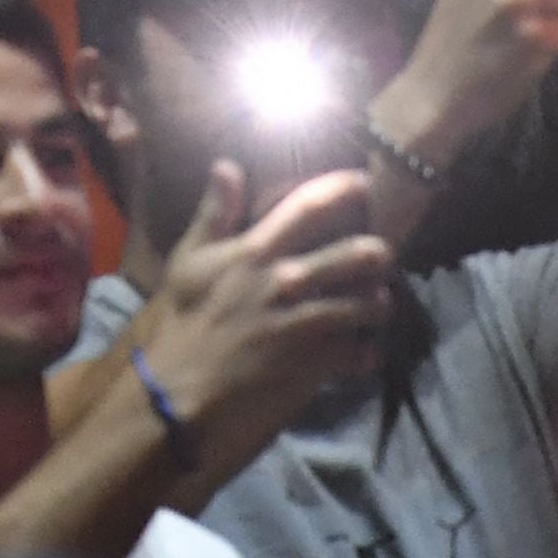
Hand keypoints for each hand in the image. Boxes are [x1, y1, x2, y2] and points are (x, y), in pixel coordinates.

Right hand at [130, 158, 395, 470]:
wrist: (178, 392)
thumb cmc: (183, 323)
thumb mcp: (188, 263)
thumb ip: (212, 215)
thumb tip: (226, 165)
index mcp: (257, 252)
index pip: (309, 207)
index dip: (343, 189)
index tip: (363, 183)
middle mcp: (287, 280)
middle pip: (357, 253)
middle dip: (378, 253)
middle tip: (380, 256)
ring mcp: (304, 323)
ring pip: (370, 303)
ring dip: (378, 304)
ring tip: (375, 305)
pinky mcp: (314, 364)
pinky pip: (362, 353)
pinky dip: (367, 353)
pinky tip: (361, 353)